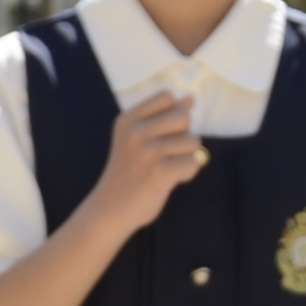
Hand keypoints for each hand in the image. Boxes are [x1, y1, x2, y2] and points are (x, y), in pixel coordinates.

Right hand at [82, 89, 205, 235]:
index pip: (166, 97)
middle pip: (183, 116)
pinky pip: (194, 162)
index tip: (162, 133)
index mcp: (128, 120)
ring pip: (193, 141)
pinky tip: (171, 179)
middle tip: (167, 153)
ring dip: (186, 156)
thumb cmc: (128, 173)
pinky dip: (188, 173)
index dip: (173, 113)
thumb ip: (163, 118)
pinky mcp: (160, 171)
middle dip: (183, 135)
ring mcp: (148, 151)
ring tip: (166, 168)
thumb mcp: (138, 140)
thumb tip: (189, 98)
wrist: (111, 209)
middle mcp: (136, 132)